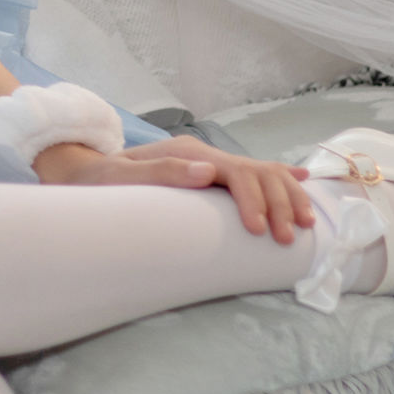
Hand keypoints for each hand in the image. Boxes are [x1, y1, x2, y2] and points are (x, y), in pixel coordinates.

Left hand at [30, 135, 316, 243]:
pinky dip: (281, 178)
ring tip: (306, 223)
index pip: (236, 172)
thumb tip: (208, 171)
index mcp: (189, 154)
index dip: (253, 200)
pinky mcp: (210, 174)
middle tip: (290, 238)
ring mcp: (209, 163)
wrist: (87, 176)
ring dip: (287, 195)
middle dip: (279, 203)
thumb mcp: (122, 178)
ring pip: (263, 172)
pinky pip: (254, 174)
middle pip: (257, 172)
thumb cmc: (101, 184)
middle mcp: (204, 155)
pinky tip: (302, 180)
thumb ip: (162, 172)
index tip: (260, 231)